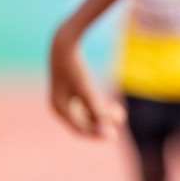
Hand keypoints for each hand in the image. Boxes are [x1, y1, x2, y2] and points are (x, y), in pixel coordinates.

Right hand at [48, 22, 123, 137]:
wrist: (64, 44)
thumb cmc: (75, 67)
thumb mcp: (87, 90)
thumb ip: (96, 111)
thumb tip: (106, 131)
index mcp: (59, 109)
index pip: (79, 129)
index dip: (97, 134)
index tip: (114, 135)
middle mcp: (58, 106)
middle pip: (82, 123)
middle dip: (101, 123)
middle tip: (121, 119)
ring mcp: (63, 99)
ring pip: (84, 115)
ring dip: (101, 115)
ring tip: (120, 113)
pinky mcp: (69, 91)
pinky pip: (83, 106)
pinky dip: (96, 107)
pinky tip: (110, 106)